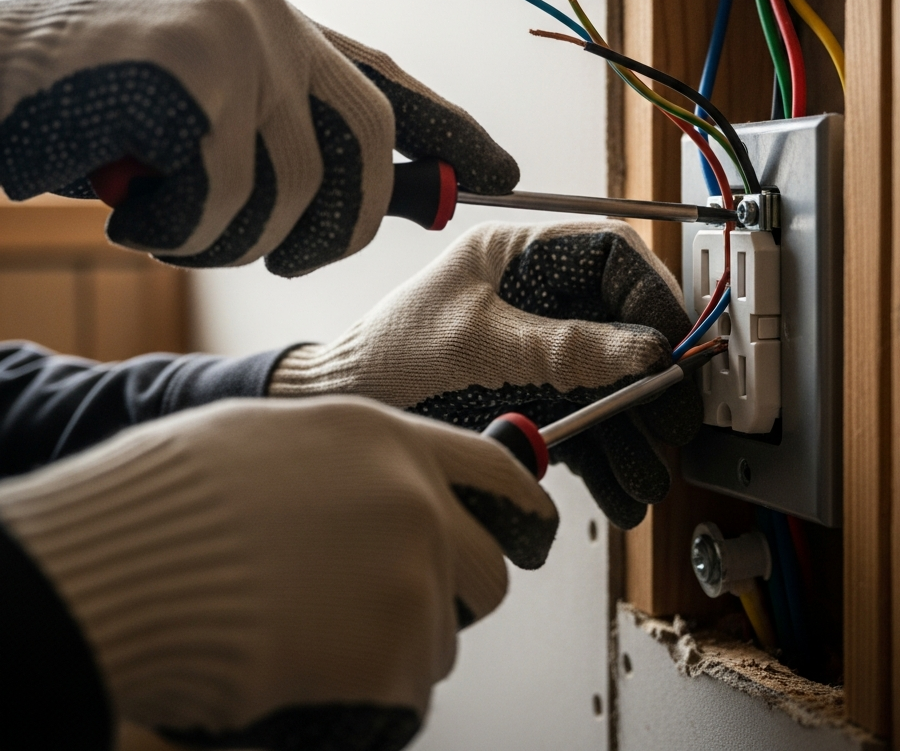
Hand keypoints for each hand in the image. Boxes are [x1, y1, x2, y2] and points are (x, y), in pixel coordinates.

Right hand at [0, 0, 516, 275]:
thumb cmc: (99, 115)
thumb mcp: (213, 127)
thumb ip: (301, 149)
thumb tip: (409, 198)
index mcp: (282, 29)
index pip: (392, 84)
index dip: (452, 133)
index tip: (504, 172)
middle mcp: (271, 22)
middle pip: (369, 147)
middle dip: (340, 227)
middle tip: (294, 259)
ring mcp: (235, 42)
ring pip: (292, 191)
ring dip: (232, 241)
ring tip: (170, 223)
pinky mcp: (193, 77)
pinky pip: (227, 201)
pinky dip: (181, 233)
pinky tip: (131, 211)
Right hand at [0, 395, 555, 748]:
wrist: (128, 563)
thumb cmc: (177, 498)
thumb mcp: (278, 440)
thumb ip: (353, 463)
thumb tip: (390, 489)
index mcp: (391, 442)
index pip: (498, 473)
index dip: (521, 506)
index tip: (532, 529)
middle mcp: (420, 504)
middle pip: (488, 571)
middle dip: (449, 596)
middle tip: (380, 607)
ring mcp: (414, 580)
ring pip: (441, 638)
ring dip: (394, 648)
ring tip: (311, 632)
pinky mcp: (393, 659)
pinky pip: (405, 694)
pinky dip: (367, 697)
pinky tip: (301, 669)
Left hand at [270, 220, 703, 528]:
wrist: (350, 408)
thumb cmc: (391, 355)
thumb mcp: (478, 344)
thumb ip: (561, 347)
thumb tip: (644, 349)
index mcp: (521, 256)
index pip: (611, 254)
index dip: (653, 294)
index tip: (676, 343)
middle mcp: (538, 296)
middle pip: (622, 324)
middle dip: (651, 378)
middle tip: (672, 421)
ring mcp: (539, 346)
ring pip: (610, 379)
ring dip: (632, 430)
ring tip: (645, 474)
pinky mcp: (534, 390)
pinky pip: (584, 417)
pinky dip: (604, 454)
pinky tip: (618, 487)